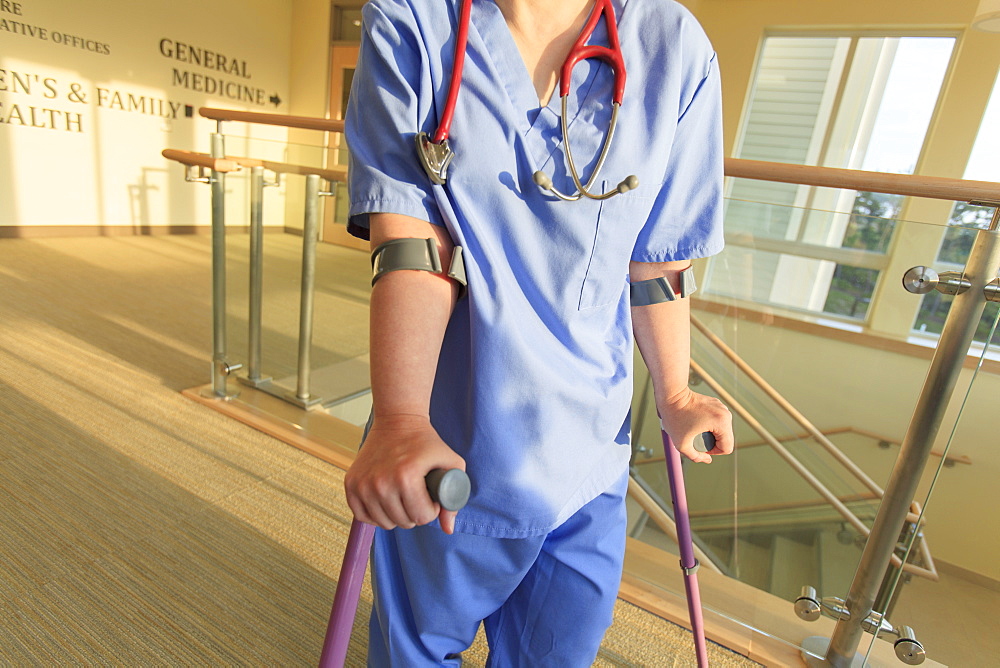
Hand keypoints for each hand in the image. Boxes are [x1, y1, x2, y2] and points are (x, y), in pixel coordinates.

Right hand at [344, 414, 466, 533]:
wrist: (397, 421)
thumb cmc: (426, 442)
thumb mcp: (451, 463)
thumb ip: (455, 497)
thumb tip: (448, 529)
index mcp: (406, 477)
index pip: (422, 517)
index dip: (431, 509)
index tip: (430, 495)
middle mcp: (381, 483)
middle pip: (403, 522)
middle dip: (415, 512)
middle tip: (417, 494)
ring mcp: (363, 484)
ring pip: (384, 523)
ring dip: (396, 515)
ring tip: (403, 496)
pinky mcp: (351, 484)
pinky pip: (363, 516)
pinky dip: (376, 514)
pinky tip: (386, 500)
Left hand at [658, 388, 733, 463]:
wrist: (671, 395)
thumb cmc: (675, 417)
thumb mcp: (682, 444)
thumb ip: (695, 457)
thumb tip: (708, 460)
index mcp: (721, 423)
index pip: (727, 448)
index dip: (713, 452)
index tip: (700, 447)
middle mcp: (725, 414)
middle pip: (725, 439)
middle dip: (711, 442)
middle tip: (695, 438)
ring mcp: (722, 407)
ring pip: (722, 430)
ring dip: (710, 434)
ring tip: (695, 430)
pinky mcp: (716, 404)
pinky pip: (717, 420)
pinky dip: (709, 424)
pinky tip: (696, 421)